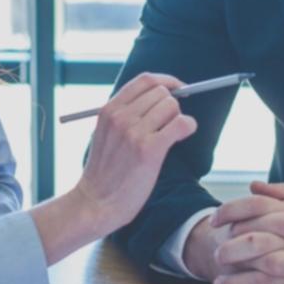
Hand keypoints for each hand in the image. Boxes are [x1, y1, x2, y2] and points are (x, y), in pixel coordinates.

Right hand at [71, 73, 197, 235]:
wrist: (96, 203)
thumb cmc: (105, 172)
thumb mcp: (105, 133)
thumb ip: (124, 114)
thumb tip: (157, 99)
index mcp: (109, 110)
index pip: (145, 80)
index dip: (166, 81)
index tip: (177, 89)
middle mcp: (120, 117)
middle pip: (161, 92)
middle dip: (172, 104)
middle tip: (172, 121)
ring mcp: (134, 132)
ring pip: (172, 106)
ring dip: (178, 118)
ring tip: (171, 134)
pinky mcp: (149, 149)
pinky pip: (181, 124)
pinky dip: (188, 126)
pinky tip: (183, 135)